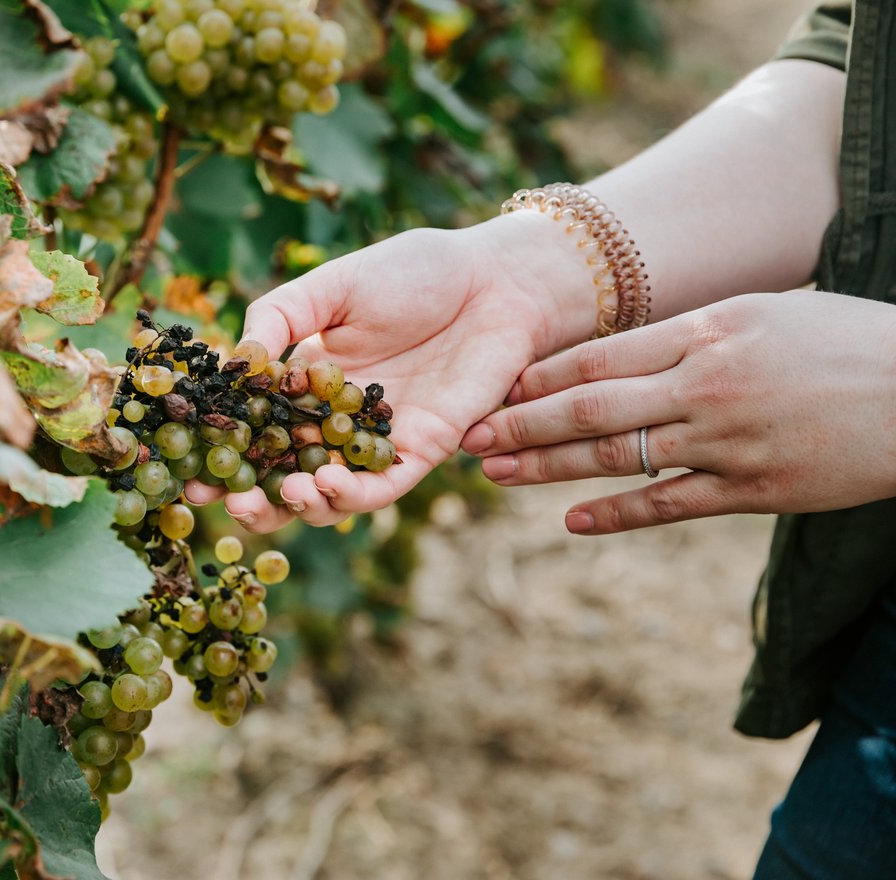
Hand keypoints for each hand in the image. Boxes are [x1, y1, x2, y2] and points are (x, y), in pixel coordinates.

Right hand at [187, 214, 595, 531]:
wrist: (496, 279)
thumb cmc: (415, 273)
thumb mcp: (331, 286)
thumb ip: (279, 317)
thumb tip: (235, 364)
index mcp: (306, 383)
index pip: (255, 429)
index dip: (219, 454)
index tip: (185, 471)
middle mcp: (336, 422)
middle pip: (283, 477)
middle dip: (250, 499)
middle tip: (221, 501)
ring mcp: (378, 441)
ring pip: (330, 496)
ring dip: (298, 505)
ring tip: (279, 494)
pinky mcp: (423, 450)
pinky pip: (382, 488)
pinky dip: (351, 496)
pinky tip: (324, 484)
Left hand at [460, 291, 895, 533]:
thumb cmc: (845, 342)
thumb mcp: (765, 313)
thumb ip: (691, 334)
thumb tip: (623, 347)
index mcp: (708, 332)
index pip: (599, 357)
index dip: (537, 377)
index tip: (493, 389)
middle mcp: (707, 385)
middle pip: (591, 408)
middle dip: (520, 424)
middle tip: (467, 437)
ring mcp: (729, 441)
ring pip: (618, 457)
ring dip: (548, 468)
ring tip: (496, 476)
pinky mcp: (756, 491)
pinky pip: (670, 504)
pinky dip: (616, 512)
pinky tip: (571, 519)